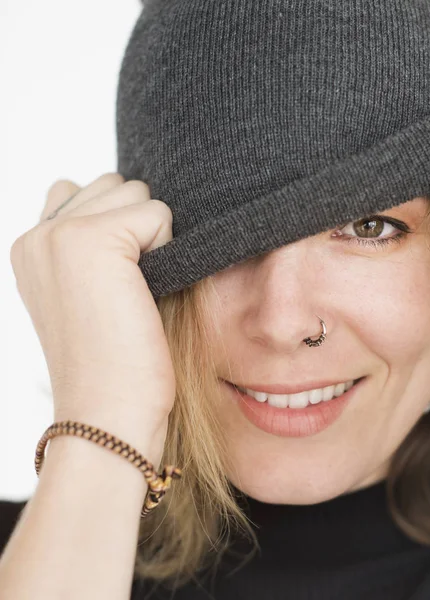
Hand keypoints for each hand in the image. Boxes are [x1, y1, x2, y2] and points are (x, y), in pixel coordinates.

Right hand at [9, 173, 175, 458]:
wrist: (109, 412)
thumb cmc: (115, 360)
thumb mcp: (91, 294)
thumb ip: (93, 244)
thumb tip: (132, 198)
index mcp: (32, 246)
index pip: (85, 191)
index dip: (120, 226)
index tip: (121, 279)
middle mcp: (37, 233)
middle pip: (116, 186)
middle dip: (137, 226)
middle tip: (131, 286)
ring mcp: (59, 233)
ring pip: (137, 193)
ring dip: (153, 235)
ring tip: (138, 288)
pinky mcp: (91, 240)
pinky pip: (158, 213)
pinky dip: (167, 247)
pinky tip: (147, 290)